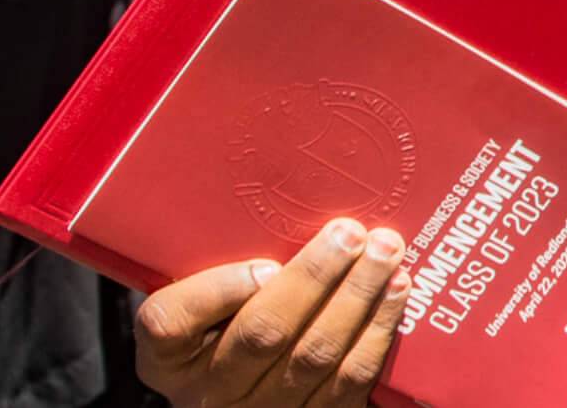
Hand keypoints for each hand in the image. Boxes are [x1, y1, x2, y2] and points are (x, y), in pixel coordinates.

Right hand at [135, 219, 407, 405]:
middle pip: (262, 333)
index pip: (168, 323)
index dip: (218, 292)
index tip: (264, 263)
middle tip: (350, 234)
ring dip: (358, 297)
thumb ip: (220, 262)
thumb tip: (280, 181)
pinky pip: (350, 379)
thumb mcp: (204, 304)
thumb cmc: (228, 327)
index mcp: (170, 357)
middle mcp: (211, 391)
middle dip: (314, 278)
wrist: (256, 396)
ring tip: (385, 252)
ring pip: (315, 355)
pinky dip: (379, 330)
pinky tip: (397, 291)